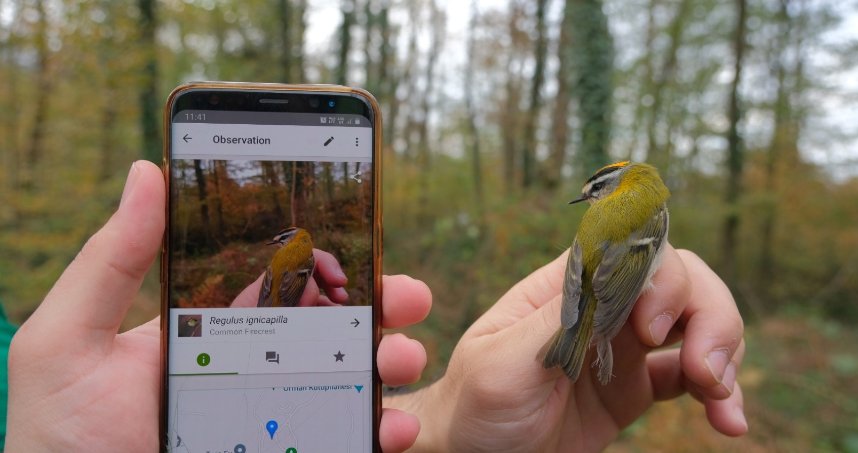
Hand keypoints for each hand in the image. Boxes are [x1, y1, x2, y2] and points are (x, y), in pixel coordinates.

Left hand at [5, 161, 431, 452]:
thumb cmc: (61, 437)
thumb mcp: (69, 341)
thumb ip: (110, 262)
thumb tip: (147, 171)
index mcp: (210, 334)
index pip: (278, 288)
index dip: (325, 265)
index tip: (362, 243)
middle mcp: (250, 372)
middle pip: (330, 331)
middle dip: (378, 307)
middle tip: (408, 296)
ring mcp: (273, 419)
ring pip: (349, 383)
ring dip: (391, 362)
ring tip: (405, 358)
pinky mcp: (290, 452)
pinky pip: (344, 439)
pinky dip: (383, 432)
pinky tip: (394, 427)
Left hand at [390, 244, 746, 451]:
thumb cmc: (475, 405)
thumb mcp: (503, 362)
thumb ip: (557, 319)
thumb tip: (607, 267)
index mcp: (566, 287)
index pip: (632, 252)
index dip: (661, 279)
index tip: (651, 331)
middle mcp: (601, 307)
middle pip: (679, 279)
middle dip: (709, 314)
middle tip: (707, 370)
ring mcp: (622, 345)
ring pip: (696, 321)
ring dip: (724, 350)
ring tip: (720, 399)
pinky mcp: (635, 386)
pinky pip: (691, 376)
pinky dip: (720, 390)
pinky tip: (726, 419)